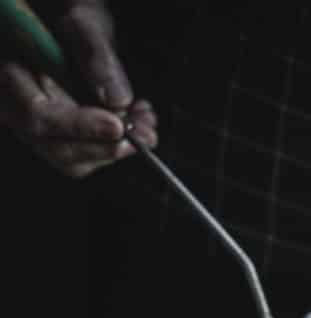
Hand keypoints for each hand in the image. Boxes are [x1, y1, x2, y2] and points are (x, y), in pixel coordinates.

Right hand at [0, 0, 155, 177]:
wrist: (68, 22)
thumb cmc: (66, 13)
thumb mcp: (81, 19)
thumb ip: (94, 53)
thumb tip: (117, 100)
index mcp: (10, 75)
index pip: (37, 117)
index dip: (78, 127)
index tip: (117, 126)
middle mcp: (18, 106)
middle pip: (56, 149)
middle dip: (105, 148)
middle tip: (144, 136)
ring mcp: (41, 123)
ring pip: (74, 158)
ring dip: (116, 148)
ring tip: (147, 125)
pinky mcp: (63, 132)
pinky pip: (87, 151)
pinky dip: (117, 143)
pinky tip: (138, 122)